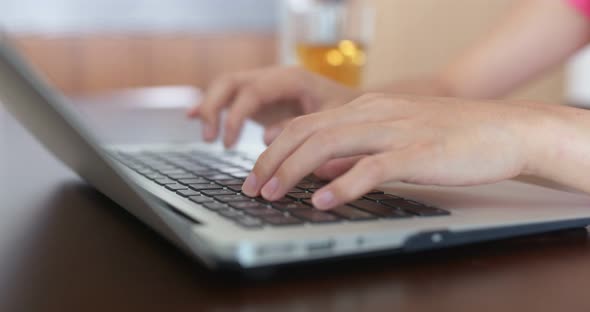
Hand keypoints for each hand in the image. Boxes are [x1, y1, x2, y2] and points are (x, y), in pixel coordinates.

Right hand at [188, 66, 359, 146]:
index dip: (236, 117)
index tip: (229, 144)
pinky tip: (193, 118)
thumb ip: (301, 130)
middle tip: (210, 139)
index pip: (253, 91)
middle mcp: (274, 78)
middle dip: (214, 108)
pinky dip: (213, 107)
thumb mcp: (332, 123)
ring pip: (226, 87)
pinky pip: (230, 98)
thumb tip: (267, 140)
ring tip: (207, 136)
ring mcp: (266, 87)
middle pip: (231, 82)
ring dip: (211, 108)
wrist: (360, 110)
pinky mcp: (262, 100)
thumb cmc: (350, 116)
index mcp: (292, 79)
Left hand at [241, 93, 559, 209]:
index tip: (257, 168)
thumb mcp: (395, 137)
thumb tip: (320, 172)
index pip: (309, 123)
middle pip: (309, 132)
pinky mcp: (418, 152)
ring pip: (330, 145)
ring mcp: (396, 130)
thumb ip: (356, 152)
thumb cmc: (452, 136)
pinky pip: (372, 167)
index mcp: (368, 108)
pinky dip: (342, 184)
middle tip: (252, 187)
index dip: (276, 146)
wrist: (506, 129)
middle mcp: (376, 113)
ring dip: (293, 171)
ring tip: (272, 193)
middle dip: (272, 161)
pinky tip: (321, 200)